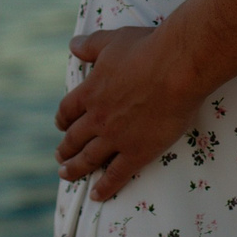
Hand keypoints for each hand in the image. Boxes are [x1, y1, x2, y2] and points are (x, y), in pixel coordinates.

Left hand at [55, 23, 200, 200]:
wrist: (177, 67)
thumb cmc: (146, 48)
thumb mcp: (112, 41)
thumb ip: (90, 45)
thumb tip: (72, 45)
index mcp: (90, 91)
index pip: (67, 110)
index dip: (62, 120)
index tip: (60, 126)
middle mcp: (97, 118)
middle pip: (73, 138)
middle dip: (64, 149)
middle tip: (59, 158)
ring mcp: (116, 137)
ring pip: (88, 159)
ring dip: (75, 169)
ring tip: (67, 175)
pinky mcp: (137, 151)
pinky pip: (116, 175)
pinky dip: (104, 187)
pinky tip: (97, 196)